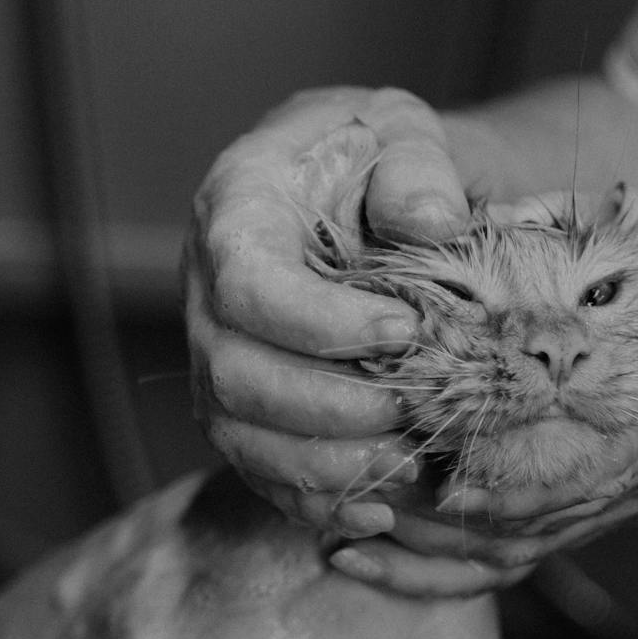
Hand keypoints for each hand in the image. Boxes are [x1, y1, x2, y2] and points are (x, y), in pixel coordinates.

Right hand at [183, 87, 470, 536]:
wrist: (363, 192)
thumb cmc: (377, 158)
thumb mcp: (401, 131)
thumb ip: (415, 166)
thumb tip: (432, 222)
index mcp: (234, 211)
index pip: (249, 284)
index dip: (322, 322)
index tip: (406, 330)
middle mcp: (206, 292)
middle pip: (234, 375)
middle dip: (332, 406)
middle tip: (417, 406)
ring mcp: (215, 356)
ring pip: (239, 436)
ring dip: (328, 462)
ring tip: (413, 461)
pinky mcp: (240, 409)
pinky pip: (257, 473)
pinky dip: (315, 501)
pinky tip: (379, 508)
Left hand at [326, 203, 637, 595]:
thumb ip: (571, 222)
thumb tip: (470, 211)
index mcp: (596, 391)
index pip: (488, 408)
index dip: (417, 406)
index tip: (358, 389)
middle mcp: (571, 470)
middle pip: (451, 487)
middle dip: (378, 473)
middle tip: (305, 446)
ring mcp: (559, 516)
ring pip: (451, 542)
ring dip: (380, 525)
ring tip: (309, 493)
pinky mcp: (551, 540)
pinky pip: (470, 576)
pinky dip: (407, 575)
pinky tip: (345, 550)